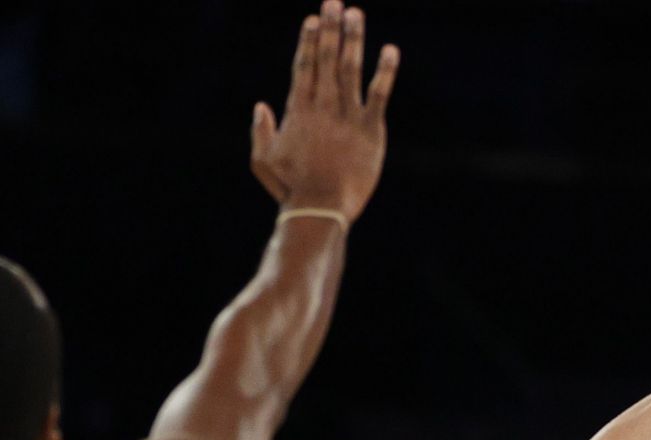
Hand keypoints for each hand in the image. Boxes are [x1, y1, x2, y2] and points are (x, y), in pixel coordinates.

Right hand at [249, 1, 399, 222]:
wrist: (322, 207)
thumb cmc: (290, 188)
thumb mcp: (263, 161)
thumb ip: (260, 131)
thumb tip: (261, 106)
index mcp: (299, 110)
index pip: (304, 66)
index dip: (308, 40)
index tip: (312, 20)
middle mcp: (324, 106)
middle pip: (327, 58)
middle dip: (330, 28)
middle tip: (333, 2)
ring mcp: (348, 115)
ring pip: (350, 68)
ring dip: (353, 38)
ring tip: (355, 13)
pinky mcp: (371, 129)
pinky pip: (379, 94)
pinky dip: (385, 71)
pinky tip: (390, 50)